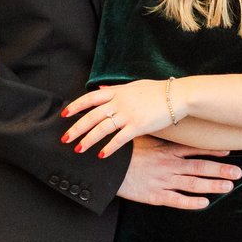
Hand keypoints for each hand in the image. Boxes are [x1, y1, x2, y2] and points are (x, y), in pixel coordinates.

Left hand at [63, 80, 187, 157]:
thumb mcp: (134, 85)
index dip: (75, 106)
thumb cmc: (157, 91)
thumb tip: (101, 87)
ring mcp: (128, 114)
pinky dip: (109, 148)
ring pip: (102, 128)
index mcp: (117, 91)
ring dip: (88, 140)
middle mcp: (119, 102)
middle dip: (76, 128)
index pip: (90, 98)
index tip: (64, 114)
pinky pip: (119, 139)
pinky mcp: (138, 126)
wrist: (177, 96)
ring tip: (79, 149)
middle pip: (92, 116)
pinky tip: (102, 155)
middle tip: (65, 138)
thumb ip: (116, 89)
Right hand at [115, 136, 241, 210]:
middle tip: (239, 173)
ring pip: (193, 184)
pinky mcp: (155, 196)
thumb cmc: (122, 151)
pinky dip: (191, 202)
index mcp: (166, 150)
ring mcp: (163, 181)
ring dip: (212, 185)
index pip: (194, 149)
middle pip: (200, 167)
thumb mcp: (141, 137)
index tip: (229, 150)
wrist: (105, 167)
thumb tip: (160, 116)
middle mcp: (169, 165)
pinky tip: (204, 203)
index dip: (213, 150)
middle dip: (220, 170)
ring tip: (228, 186)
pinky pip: (176, 200)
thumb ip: (155, 132)